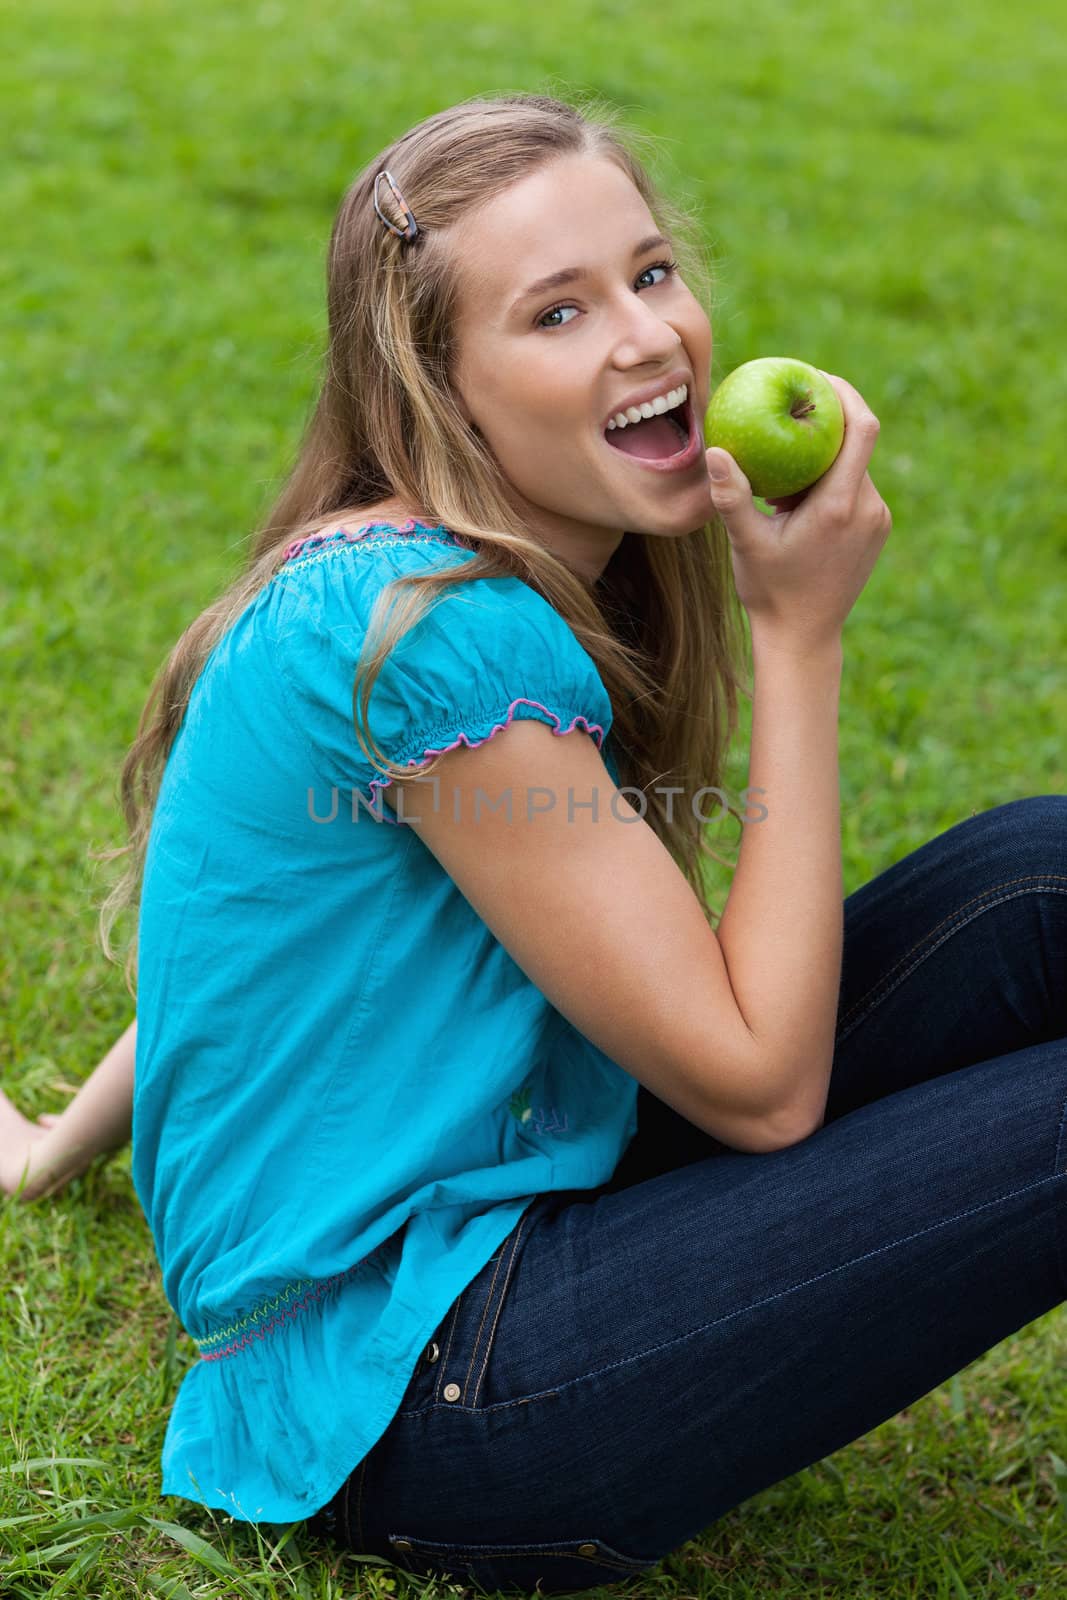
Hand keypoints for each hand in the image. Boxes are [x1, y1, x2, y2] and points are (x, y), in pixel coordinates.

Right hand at [705, 371, 892, 654]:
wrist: (803, 638)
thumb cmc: (770, 592)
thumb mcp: (745, 543)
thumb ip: (732, 496)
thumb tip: (715, 450)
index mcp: (839, 506)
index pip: (861, 428)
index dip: (845, 393)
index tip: (816, 377)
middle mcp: (868, 508)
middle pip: (859, 442)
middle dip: (828, 421)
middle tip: (790, 407)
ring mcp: (876, 520)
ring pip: (856, 466)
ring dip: (825, 456)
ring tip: (783, 468)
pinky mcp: (876, 531)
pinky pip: (857, 488)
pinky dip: (831, 480)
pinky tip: (796, 496)